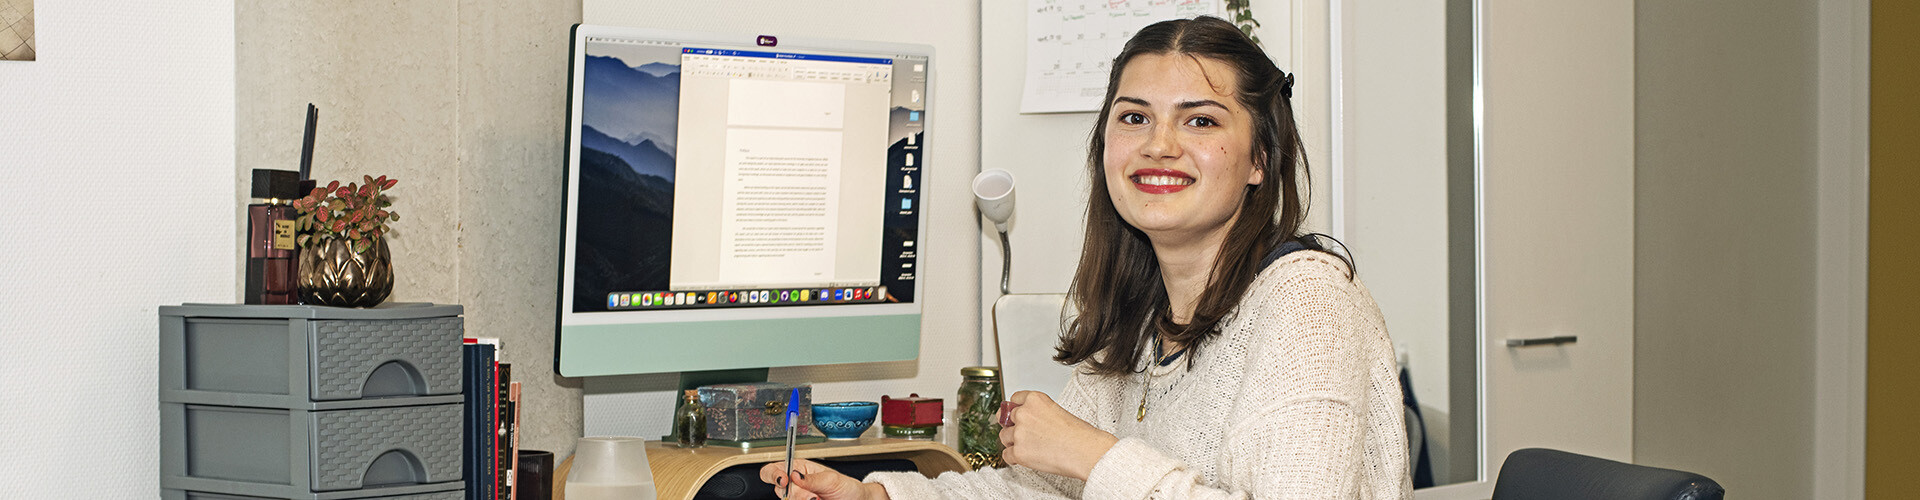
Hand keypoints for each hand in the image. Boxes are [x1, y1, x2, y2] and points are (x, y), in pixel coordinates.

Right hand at [759, 459, 889, 499]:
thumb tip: (794, 475)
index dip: (774, 475)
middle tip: (813, 497)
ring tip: (818, 499)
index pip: (774, 470)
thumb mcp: (832, 479)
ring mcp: (798, 498)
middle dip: (797, 495)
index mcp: (798, 469)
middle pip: (780, 490)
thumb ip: (812, 478)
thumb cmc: (846, 487)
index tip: (784, 480)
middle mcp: (795, 484)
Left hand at [998, 391, 1118, 480]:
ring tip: (1029, 447)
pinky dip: (1014, 458)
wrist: (1085, 451)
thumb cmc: (1078, 434)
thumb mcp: (1056, 410)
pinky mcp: (1018, 452)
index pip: (1013, 399)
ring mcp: (1019, 433)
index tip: (1016, 416)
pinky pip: (1007, 455)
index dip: (1016, 410)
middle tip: (1024, 434)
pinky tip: (1027, 457)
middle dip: (1013, 427)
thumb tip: (1025, 420)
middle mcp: (1024, 413)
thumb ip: (1037, 412)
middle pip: (1005, 419)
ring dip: (1013, 443)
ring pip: (1004, 437)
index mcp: (1034, 399)